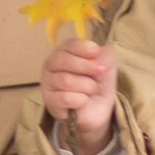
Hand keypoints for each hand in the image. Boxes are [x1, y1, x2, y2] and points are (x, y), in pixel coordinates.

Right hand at [40, 36, 118, 154]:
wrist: (98, 109)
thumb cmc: (98, 82)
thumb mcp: (107, 65)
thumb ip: (104, 56)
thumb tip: (96, 57)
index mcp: (64, 52)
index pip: (68, 44)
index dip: (83, 48)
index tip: (96, 53)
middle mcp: (51, 65)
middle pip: (63, 60)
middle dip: (86, 66)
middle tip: (100, 72)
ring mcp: (47, 84)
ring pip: (66, 80)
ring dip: (87, 85)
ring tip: (92, 89)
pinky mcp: (49, 102)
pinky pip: (65, 98)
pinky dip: (81, 99)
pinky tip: (83, 101)